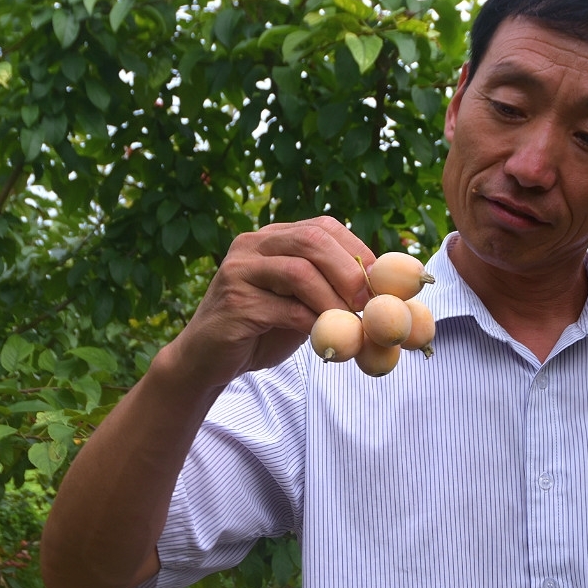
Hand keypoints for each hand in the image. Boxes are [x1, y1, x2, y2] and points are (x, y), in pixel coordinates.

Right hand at [167, 216, 373, 388]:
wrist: (205, 360)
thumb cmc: (259, 331)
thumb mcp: (300, 303)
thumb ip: (328, 290)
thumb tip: (382, 294)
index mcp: (272, 238)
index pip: (322, 227)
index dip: (358, 250)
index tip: (382, 281)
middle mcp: (253, 244)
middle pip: (312, 240)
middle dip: (349, 271)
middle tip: (371, 301)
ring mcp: (239, 270)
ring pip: (299, 271)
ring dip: (333, 300)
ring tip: (351, 324)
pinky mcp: (234, 302)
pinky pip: (284, 308)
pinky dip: (313, 323)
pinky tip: (325, 338)